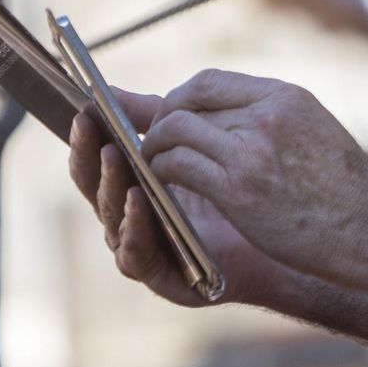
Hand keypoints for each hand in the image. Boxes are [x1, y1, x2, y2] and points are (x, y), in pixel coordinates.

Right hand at [68, 91, 285, 307]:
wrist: (282, 242)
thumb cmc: (235, 193)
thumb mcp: (196, 149)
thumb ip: (158, 122)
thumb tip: (112, 90)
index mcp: (132, 187)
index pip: (98, 160)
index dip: (88, 137)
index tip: (86, 109)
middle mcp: (129, 218)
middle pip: (96, 187)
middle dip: (90, 156)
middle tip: (90, 129)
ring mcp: (143, 247)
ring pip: (113, 218)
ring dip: (111, 186)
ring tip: (116, 158)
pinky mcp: (163, 276)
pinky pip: (138, 254)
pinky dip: (134, 228)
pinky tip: (138, 202)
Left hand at [139, 70, 367, 292]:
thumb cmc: (348, 192)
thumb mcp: (315, 133)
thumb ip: (271, 119)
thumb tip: (227, 119)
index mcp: (287, 97)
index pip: (210, 81)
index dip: (180, 98)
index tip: (170, 116)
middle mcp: (268, 114)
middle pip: (187, 101)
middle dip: (159, 120)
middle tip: (153, 143)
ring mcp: (251, 150)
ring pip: (175, 130)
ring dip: (155, 148)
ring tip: (155, 166)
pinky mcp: (238, 188)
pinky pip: (177, 166)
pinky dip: (160, 173)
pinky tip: (164, 187)